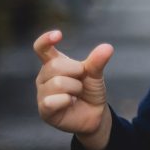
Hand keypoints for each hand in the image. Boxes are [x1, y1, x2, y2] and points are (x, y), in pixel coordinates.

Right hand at [34, 30, 114, 149]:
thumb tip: (107, 47)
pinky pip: (52, 101)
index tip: (58, 34)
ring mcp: (42, 93)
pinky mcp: (44, 110)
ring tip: (76, 95)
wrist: (94, 115)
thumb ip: (97, 62)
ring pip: (57, 83)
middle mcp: (44, 77)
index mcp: (53, 64)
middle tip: (81, 81)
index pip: (42, 48)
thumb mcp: (95, 75)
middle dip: (76, 72)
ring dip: (75, 88)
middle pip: (55, 66)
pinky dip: (67, 101)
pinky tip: (70, 103)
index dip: (46, 40)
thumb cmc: (90, 91)